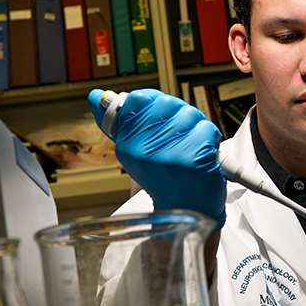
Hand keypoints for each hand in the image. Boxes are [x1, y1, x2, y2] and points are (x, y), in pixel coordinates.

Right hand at [88, 88, 225, 228]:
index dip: (154, 100)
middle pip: (168, 103)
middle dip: (179, 114)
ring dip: (196, 127)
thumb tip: (95, 96)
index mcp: (128, 146)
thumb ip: (121, 123)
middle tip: (179, 136)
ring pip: (190, 113)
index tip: (160, 114)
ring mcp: (171, 154)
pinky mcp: (196, 158)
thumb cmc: (164, 178)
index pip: (138, 99)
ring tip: (191, 147)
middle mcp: (146, 149)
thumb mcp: (135, 153)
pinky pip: (208, 129)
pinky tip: (203, 154)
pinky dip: (211, 139)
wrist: (187, 208)